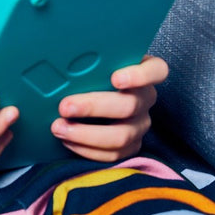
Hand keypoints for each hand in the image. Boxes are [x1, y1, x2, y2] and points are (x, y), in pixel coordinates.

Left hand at [49, 54, 167, 162]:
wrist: (90, 95)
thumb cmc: (93, 72)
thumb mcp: (96, 61)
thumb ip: (89, 60)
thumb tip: (63, 60)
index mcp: (145, 72)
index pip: (156, 71)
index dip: (139, 76)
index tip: (115, 78)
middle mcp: (146, 98)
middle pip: (129, 106)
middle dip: (93, 107)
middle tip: (65, 106)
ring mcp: (140, 124)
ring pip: (121, 135)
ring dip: (85, 134)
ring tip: (58, 127)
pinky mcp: (131, 145)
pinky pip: (113, 154)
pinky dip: (87, 149)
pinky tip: (67, 140)